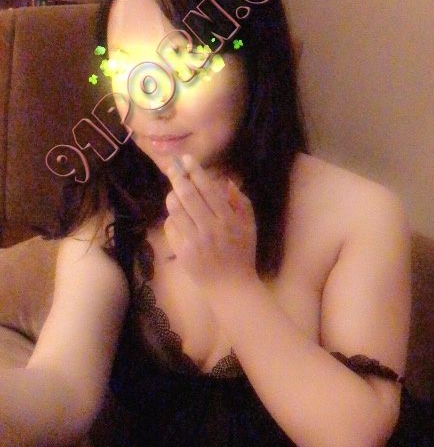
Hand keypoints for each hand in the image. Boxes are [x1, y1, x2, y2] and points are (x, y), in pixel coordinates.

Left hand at [163, 153, 257, 288]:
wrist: (231, 287)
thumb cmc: (242, 254)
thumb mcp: (249, 226)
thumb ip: (241, 202)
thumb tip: (225, 182)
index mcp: (228, 220)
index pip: (207, 189)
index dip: (195, 171)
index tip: (187, 159)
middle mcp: (210, 228)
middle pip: (187, 195)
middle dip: (177, 177)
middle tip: (172, 167)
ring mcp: (194, 241)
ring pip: (175, 209)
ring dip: (172, 196)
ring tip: (175, 193)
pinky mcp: (182, 252)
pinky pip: (170, 227)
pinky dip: (172, 219)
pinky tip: (178, 219)